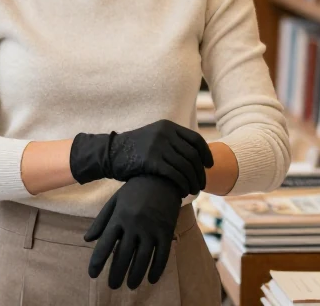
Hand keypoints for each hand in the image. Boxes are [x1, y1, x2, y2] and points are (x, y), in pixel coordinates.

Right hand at [69, 120, 212, 196]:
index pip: (196, 140)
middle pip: (192, 155)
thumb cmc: (134, 150)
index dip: (206, 154)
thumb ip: (172, 142)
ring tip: (193, 191)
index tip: (209, 166)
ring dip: (192, 181)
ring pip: (185, 167)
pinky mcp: (151, 160)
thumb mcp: (154, 137)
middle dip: (200, 173)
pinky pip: (174, 174)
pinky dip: (182, 185)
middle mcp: (165, 133)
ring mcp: (158, 145)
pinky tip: (182, 192)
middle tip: (201, 185)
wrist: (110, 153)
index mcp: (168, 126)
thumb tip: (194, 155)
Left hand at [84, 175, 181, 289]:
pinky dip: (156, 270)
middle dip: (116, 274)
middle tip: (112, 286)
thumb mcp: (114, 201)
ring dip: (135, 275)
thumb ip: (100, 221)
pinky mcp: (166, 231)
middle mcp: (133, 225)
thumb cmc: (135, 190)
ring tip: (130, 285)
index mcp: (118, 217)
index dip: (97, 261)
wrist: (162, 176)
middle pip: (123, 255)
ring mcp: (151, 229)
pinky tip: (151, 279)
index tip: (93, 274)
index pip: (104, 245)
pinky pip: (162, 255)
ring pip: (142, 259)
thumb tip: (87, 239)